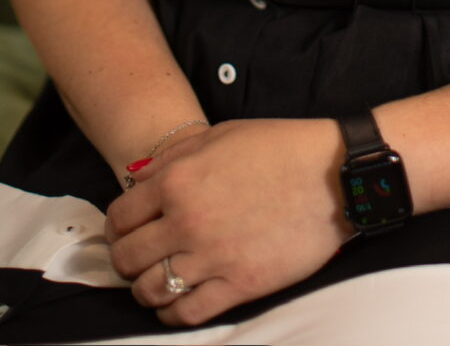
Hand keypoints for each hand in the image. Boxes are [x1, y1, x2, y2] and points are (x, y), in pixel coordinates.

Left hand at [105, 118, 352, 326]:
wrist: (332, 174)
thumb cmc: (279, 147)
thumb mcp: (220, 135)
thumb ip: (174, 158)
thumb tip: (138, 179)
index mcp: (178, 180)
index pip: (119, 217)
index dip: (117, 226)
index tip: (126, 230)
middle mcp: (186, 221)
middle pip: (127, 258)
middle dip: (125, 259)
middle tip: (138, 256)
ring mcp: (212, 257)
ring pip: (150, 290)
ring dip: (145, 288)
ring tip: (155, 280)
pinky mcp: (239, 286)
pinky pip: (186, 313)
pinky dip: (172, 312)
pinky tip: (177, 302)